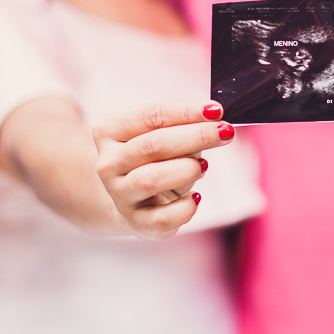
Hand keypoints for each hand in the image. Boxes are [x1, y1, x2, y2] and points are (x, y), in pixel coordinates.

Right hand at [93, 101, 235, 237]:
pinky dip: (186, 207)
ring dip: (187, 169)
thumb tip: (215, 122)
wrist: (133, 200)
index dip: (186, 112)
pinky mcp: (136, 223)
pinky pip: (163, 218)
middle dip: (195, 136)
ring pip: (151, 179)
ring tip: (203, 165)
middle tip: (225, 132)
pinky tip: (195, 197)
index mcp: (109, 131)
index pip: (150, 116)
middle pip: (153, 145)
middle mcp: (108, 163)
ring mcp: (119, 195)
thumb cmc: (153, 159)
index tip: (216, 110)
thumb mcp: (163, 136)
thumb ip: (183, 127)